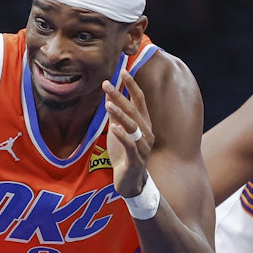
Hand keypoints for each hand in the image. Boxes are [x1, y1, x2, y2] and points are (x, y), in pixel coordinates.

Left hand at [103, 72, 154, 199]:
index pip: (139, 100)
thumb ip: (116, 115)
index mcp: (144, 123)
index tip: (123, 70)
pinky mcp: (136, 159)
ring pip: (133, 126)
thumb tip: (109, 95)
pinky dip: (123, 136)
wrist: (130, 182)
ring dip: (120, 114)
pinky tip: (114, 128)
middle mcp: (146, 132)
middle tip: (105, 83)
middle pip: (133, 110)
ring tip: (108, 103)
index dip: (132, 85)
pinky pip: (131, 145)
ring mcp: (143, 146)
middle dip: (120, 96)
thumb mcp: (118, 131)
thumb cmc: (125, 155)